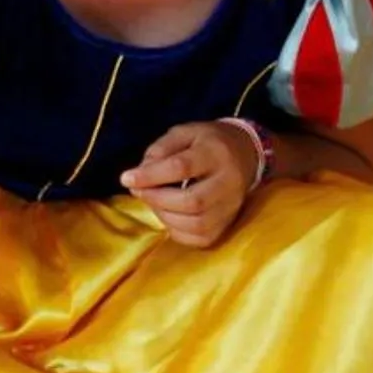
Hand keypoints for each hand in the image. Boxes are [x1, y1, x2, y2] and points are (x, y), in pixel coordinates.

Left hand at [119, 120, 260, 247]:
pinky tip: (169, 216)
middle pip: (192, 201)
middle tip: (139, 191)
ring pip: (197, 224)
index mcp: (216, 153)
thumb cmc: (208, 142)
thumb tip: (139, 174)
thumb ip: (160, 150)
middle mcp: (228, 182)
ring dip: (165, 216)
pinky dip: (177, 232)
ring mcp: (231, 207)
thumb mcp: (184, 133)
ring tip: (153, 201)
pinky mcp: (229, 224)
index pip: (182, 167)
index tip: (126, 178)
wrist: (246, 154)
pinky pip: (201, 238)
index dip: (151, 176)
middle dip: (157, 199)